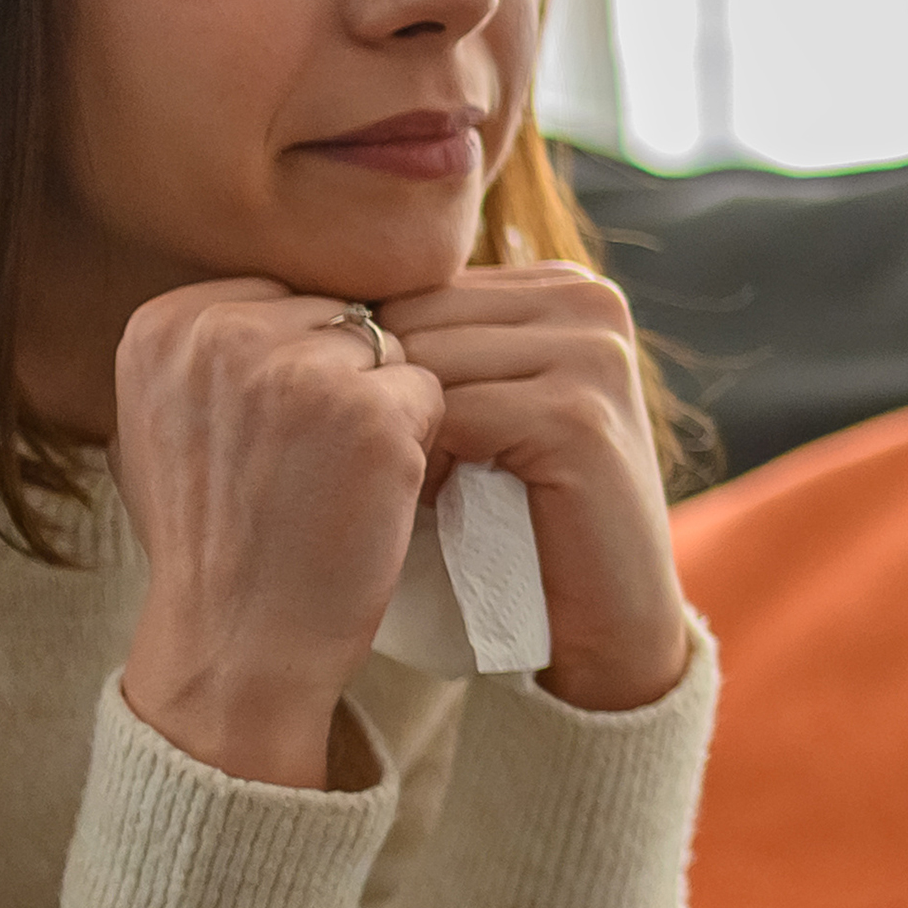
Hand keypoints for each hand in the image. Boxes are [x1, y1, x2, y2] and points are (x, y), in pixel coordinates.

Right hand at [111, 278, 442, 787]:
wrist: (235, 641)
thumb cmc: (213, 538)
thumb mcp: (170, 420)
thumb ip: (217, 348)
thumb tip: (295, 294)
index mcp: (165, 324)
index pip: (283, 298)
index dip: (296, 369)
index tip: (266, 441)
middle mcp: (222, 333)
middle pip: (338, 316)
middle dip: (342, 382)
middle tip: (304, 468)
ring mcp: (297, 368)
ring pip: (389, 350)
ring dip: (382, 411)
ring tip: (330, 481)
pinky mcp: (368, 411)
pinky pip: (428, 392)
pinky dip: (415, 446)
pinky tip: (365, 496)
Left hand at [371, 263, 690, 712]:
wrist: (605, 620)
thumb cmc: (518, 514)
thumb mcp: (481, 405)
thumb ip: (435, 342)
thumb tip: (302, 304)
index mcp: (563, 286)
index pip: (420, 287)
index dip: (386, 365)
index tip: (400, 433)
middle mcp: (588, 302)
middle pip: (418, 316)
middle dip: (390, 394)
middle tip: (404, 467)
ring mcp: (593, 355)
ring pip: (427, 362)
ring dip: (403, 432)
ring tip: (424, 487)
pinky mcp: (578, 417)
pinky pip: (452, 413)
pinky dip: (425, 465)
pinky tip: (440, 504)